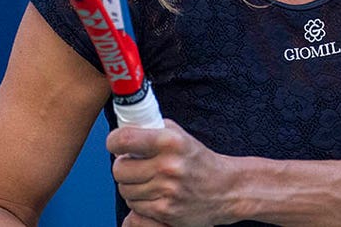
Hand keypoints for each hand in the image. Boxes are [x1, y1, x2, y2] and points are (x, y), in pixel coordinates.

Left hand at [107, 119, 233, 226]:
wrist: (226, 189)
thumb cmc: (199, 161)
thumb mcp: (181, 136)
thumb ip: (152, 130)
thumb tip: (123, 130)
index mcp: (170, 142)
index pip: (124, 140)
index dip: (114, 141)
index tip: (116, 143)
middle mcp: (168, 166)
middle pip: (119, 169)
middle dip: (123, 167)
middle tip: (135, 165)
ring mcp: (166, 191)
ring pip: (124, 190)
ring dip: (131, 186)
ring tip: (148, 181)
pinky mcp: (165, 211)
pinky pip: (135, 207)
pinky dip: (140, 202)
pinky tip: (155, 194)